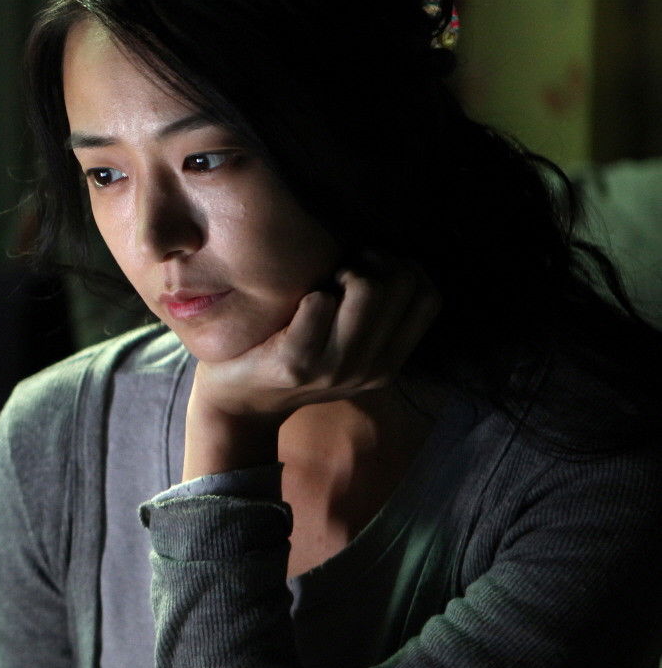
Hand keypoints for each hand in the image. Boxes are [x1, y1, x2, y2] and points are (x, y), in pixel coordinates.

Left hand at [182, 254, 441, 477]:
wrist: (238, 409)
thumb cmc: (293, 360)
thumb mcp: (345, 349)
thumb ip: (373, 317)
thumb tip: (391, 258)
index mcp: (388, 364)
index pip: (429, 297)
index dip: (404, 269)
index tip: (371, 269)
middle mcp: (370, 370)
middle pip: (401, 285)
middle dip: (372, 262)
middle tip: (340, 271)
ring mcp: (334, 369)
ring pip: (366, 288)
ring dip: (341, 271)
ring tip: (321, 284)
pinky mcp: (296, 363)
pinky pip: (318, 302)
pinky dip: (307, 292)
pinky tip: (292, 304)